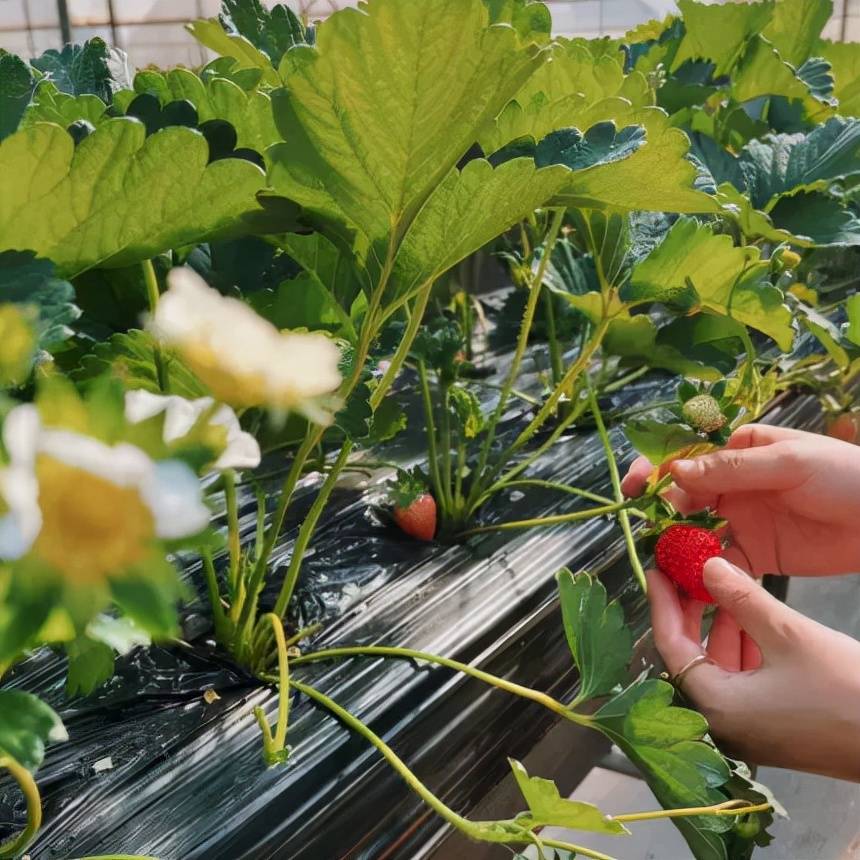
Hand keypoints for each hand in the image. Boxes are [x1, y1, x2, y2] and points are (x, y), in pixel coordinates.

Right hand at [623, 424, 859, 575]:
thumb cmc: (846, 476)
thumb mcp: (788, 462)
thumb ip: (730, 468)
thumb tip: (675, 473)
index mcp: (739, 451)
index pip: (686, 456)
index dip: (655, 470)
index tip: (634, 487)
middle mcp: (732, 485)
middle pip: (683, 498)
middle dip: (662, 515)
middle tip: (653, 533)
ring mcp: (741, 521)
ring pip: (695, 532)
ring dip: (677, 546)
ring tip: (664, 563)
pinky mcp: (755, 555)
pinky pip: (719, 564)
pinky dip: (703, 573)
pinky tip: (693, 582)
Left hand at [649, 558, 859, 780]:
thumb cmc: (846, 692)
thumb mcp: (788, 635)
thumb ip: (741, 600)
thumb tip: (707, 566)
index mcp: (716, 707)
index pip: (670, 646)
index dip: (662, 604)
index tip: (657, 571)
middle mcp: (721, 725)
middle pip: (689, 658)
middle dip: (689, 614)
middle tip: (687, 575)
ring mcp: (745, 731)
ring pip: (715, 669)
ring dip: (717, 628)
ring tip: (720, 587)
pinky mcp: (768, 730)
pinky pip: (738, 683)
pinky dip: (738, 648)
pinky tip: (748, 619)